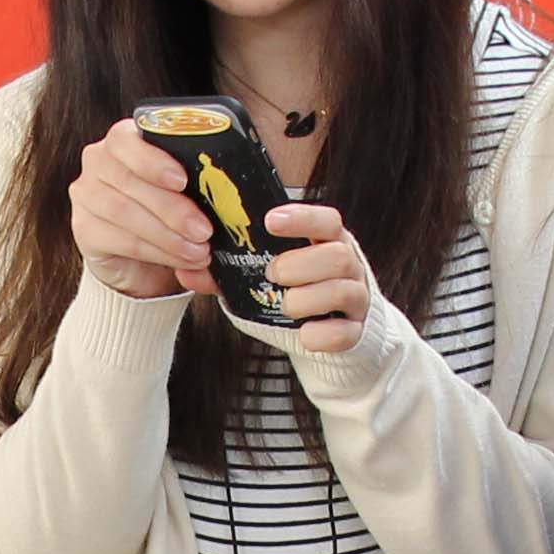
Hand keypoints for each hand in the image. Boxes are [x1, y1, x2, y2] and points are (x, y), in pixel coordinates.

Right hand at [68, 120, 209, 300]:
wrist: (145, 262)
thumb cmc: (173, 217)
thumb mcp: (194, 198)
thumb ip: (207, 193)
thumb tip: (233, 205)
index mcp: (126, 141)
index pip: (126, 137)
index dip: (152, 158)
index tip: (182, 179)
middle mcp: (98, 161)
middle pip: (127, 178)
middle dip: (171, 207)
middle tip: (204, 230)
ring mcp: (86, 194)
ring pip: (122, 210)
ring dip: (165, 234)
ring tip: (198, 251)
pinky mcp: (83, 228)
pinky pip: (118, 238)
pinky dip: (154, 251)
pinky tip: (179, 260)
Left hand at [250, 207, 375, 355]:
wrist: (334, 330)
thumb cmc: (302, 291)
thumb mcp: (282, 269)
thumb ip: (247, 264)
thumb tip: (196, 266)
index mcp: (331, 244)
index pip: (328, 222)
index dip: (302, 218)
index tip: (271, 221)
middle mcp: (350, 268)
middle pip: (338, 256)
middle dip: (299, 265)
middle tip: (272, 275)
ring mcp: (357, 300)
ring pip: (342, 292)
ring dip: (304, 300)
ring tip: (286, 306)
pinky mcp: (356, 332)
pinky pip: (344, 333)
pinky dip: (319, 335)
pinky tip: (304, 333)